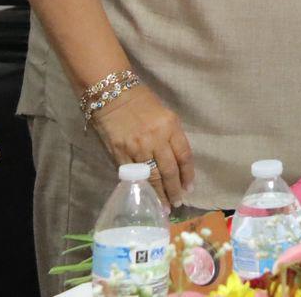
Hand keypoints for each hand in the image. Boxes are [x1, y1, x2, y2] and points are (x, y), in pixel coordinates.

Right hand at [91, 84, 194, 207]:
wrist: (111, 94)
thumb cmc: (141, 101)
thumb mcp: (164, 115)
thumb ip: (170, 137)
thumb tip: (175, 161)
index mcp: (170, 126)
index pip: (184, 156)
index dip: (188, 174)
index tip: (190, 188)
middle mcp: (156, 139)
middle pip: (169, 171)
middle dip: (174, 190)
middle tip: (178, 203)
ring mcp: (136, 148)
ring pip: (151, 177)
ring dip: (159, 194)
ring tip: (163, 207)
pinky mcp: (119, 154)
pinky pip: (132, 174)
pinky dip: (139, 187)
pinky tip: (144, 195)